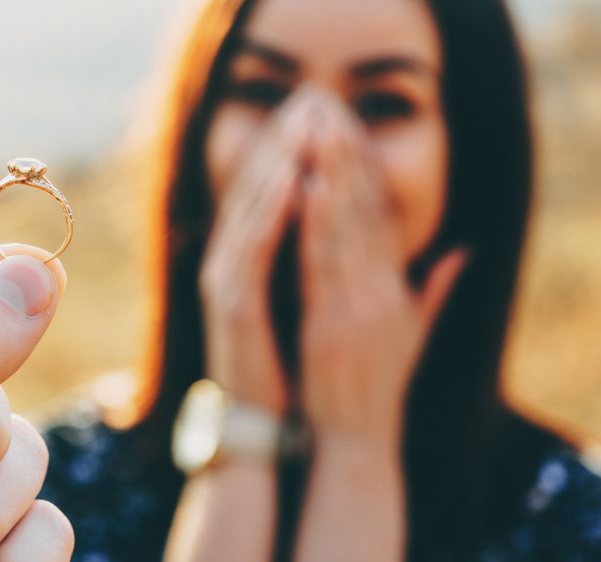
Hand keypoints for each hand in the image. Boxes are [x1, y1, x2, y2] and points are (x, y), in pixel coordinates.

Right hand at [199, 87, 320, 413]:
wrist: (267, 426)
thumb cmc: (296, 370)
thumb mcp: (324, 308)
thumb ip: (341, 269)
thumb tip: (372, 238)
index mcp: (256, 263)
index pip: (278, 194)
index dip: (301, 151)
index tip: (330, 112)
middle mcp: (235, 264)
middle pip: (258, 188)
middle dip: (286, 141)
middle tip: (312, 96)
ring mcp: (228, 282)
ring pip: (252, 207)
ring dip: (278, 160)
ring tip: (305, 120)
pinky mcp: (230, 303)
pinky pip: (251, 246)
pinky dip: (270, 210)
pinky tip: (294, 177)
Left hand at [298, 95, 467, 455]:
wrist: (357, 442)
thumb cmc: (376, 390)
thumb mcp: (412, 335)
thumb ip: (434, 290)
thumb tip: (463, 251)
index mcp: (395, 291)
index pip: (383, 218)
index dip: (366, 169)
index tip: (351, 128)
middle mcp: (380, 292)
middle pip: (367, 212)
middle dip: (348, 156)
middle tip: (331, 108)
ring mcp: (356, 307)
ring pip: (345, 228)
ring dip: (332, 175)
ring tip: (318, 130)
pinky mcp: (331, 324)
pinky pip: (321, 265)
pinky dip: (314, 225)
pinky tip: (304, 188)